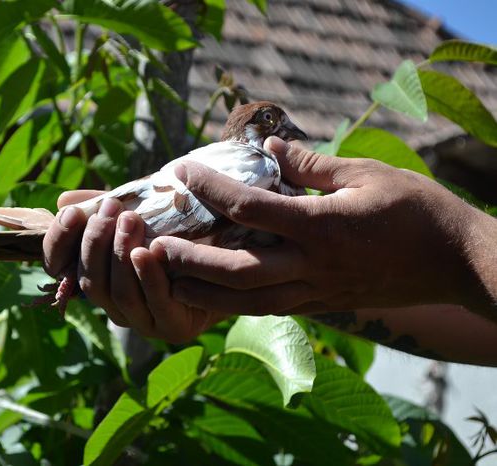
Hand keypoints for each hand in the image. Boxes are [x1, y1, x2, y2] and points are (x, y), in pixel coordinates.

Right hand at [42, 191, 227, 342]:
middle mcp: (114, 303)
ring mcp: (142, 320)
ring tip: (131, 221)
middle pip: (88, 280)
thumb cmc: (180, 229)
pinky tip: (148, 252)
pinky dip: (148, 277)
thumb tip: (65, 200)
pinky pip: (153, 304)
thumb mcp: (140, 212)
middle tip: (112, 210)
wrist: (233, 252)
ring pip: (116, 293)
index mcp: (98, 276)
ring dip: (119, 255)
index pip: (59, 266)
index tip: (72, 213)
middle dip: (95, 242)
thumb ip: (106, 207)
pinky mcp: (173, 328)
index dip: (59, 242)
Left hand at [155, 137, 496, 318]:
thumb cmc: (417, 212)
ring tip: (167, 279)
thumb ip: (313, 165)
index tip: (181, 171)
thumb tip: (272, 147)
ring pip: (246, 302)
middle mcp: (311, 267)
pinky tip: (209, 296)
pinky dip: (233, 305)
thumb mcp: (368, 174)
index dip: (209, 188)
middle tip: (153, 245)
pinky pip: (268, 309)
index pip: (249, 208)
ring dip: (201, 293)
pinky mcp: (321, 307)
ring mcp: (315, 293)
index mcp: (321, 227)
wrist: (457, 263)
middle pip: (234, 271)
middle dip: (188, 259)